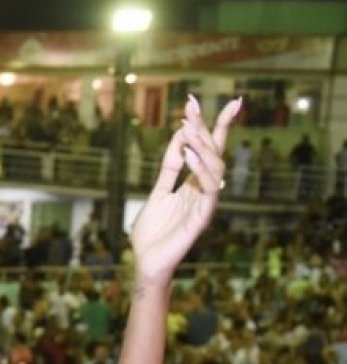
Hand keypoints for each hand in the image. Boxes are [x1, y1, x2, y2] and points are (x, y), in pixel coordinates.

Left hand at [131, 94, 240, 284]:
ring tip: (187, 127)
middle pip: (214, 152)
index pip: (208, 148)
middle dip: (206, 127)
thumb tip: (180, 135)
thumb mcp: (157, 192)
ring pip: (217, 167)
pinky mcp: (202, 217)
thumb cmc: (151, 233)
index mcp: (194, 183)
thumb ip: (170, 167)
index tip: (197, 100)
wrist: (146, 263)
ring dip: (203, 145)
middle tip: (191, 107)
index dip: (209, 123)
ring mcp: (205, 203)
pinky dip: (200, 169)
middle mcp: (204, 191)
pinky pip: (209, 189)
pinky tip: (189, 153)